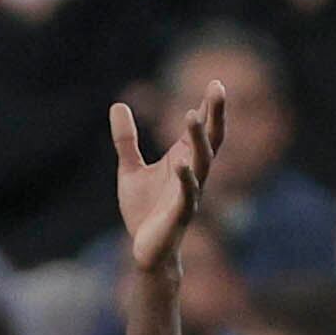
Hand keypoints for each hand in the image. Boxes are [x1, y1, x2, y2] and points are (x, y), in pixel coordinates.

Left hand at [114, 86, 224, 276]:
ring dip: (198, 139)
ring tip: (191, 115)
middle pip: (211, 139)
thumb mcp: (129, 169)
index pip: (201, 129)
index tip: (215, 82)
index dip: (209, 107)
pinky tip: (181, 163)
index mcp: (183, 160)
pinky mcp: (180, 214)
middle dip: (215, 114)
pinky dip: (186, 178)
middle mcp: (192, 173)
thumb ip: (126, 140)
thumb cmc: (143, 211)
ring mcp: (190, 193)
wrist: (145, 252)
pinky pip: (187, 194)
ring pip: (202, 162)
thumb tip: (118, 105)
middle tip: (218, 87)